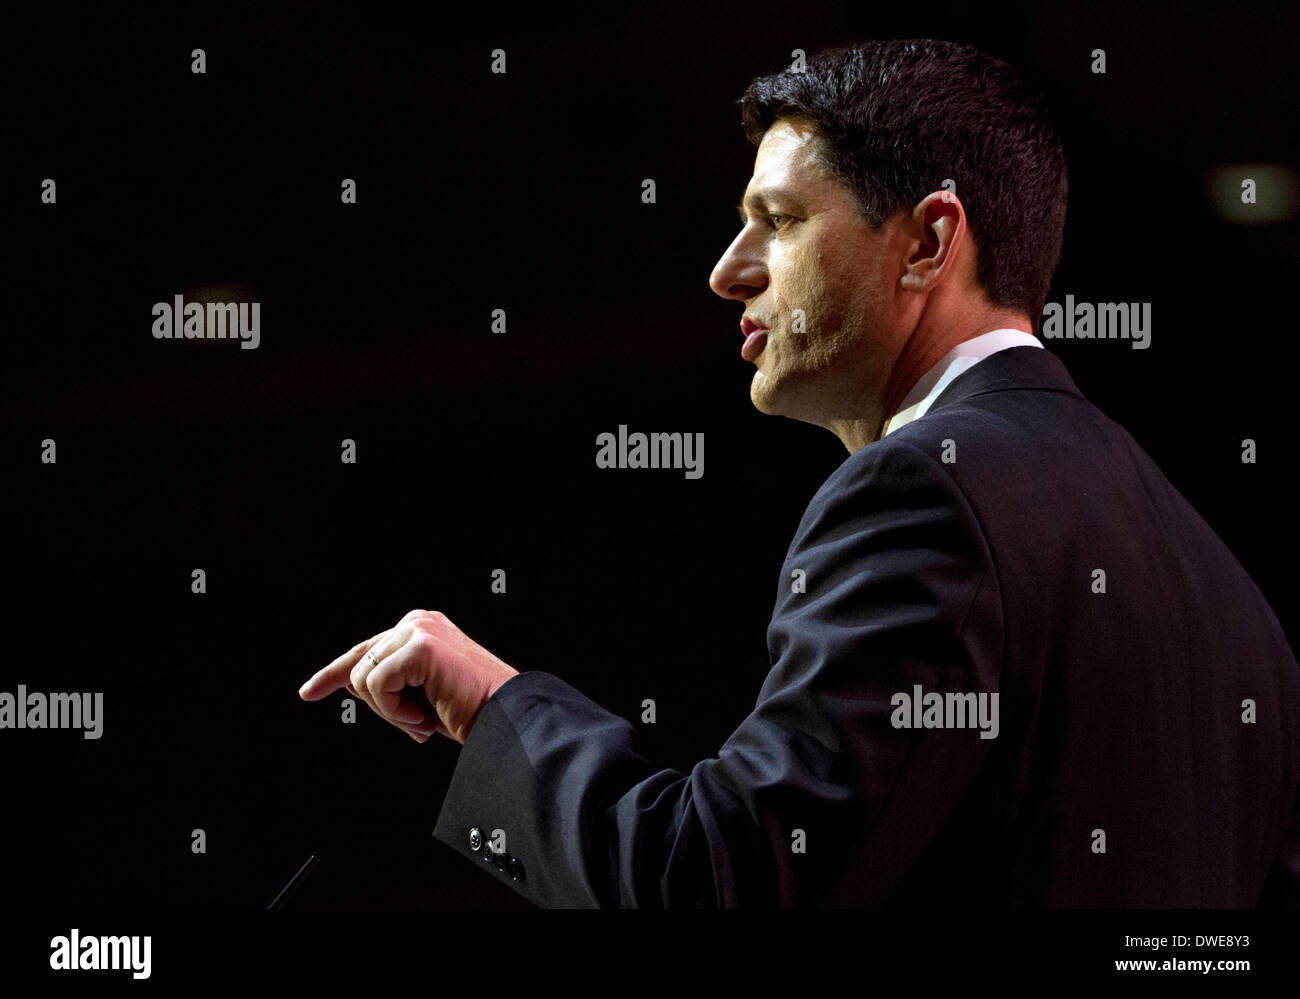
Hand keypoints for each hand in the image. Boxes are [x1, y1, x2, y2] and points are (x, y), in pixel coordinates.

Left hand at [298, 609, 518, 744]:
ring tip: (426, 720)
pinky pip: (378, 686)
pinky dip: (396, 712)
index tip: (308, 693)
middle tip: (421, 725)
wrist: (507, 719)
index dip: (333, 673)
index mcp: (420, 628)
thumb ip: (389, 683)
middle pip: (361, 668)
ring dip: (392, 713)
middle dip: (382, 708)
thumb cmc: (471, 712)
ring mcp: (419, 630)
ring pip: (365, 679)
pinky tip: (426, 718)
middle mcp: (418, 622)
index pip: (366, 650)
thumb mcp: (420, 696)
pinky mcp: (421, 646)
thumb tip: (348, 682)